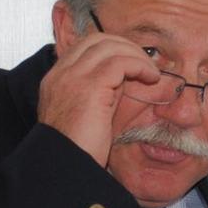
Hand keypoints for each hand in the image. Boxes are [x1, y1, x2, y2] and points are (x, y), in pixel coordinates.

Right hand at [37, 32, 159, 166]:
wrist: (65, 167)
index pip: (84, 48)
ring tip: (151, 73)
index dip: (111, 51)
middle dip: (125, 47)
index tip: (132, 65)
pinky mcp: (90, 86)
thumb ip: (99, 96)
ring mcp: (73, 77)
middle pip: (96, 40)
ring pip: (108, 45)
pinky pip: (120, 61)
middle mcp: (61, 73)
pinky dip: (139, 65)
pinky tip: (151, 78)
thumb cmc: (78, 151)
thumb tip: (122, 82)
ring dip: (135, 55)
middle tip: (145, 65)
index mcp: (56, 80)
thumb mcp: (86, 117)